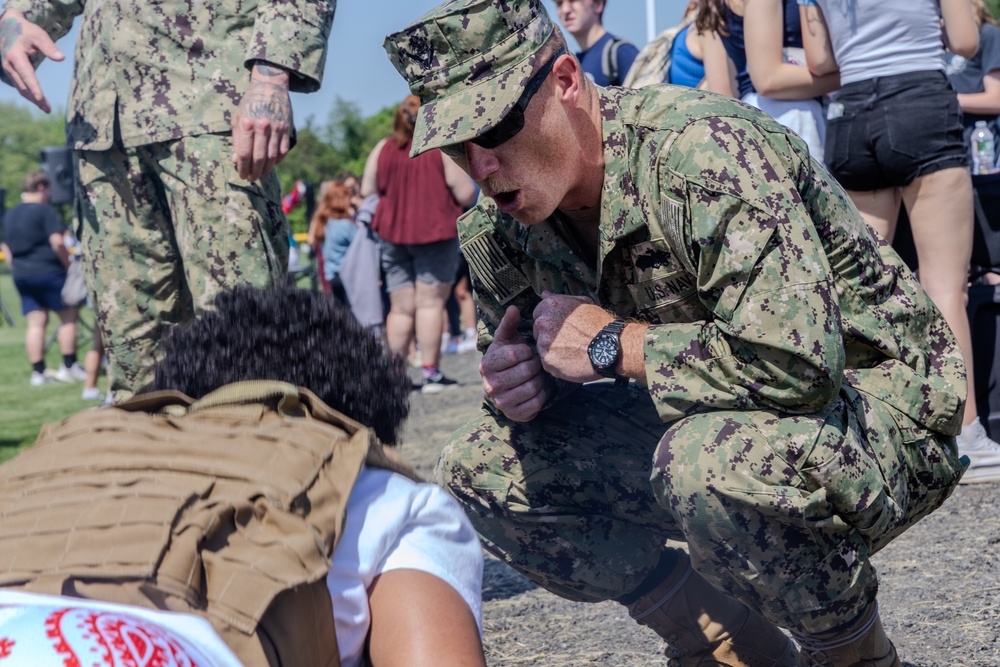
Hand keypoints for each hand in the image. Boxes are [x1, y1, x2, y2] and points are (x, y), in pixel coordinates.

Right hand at [0, 10, 63, 113]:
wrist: (7, 26)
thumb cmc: (26, 31)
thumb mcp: (38, 35)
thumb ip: (49, 47)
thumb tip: (61, 58)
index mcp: (15, 56)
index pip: (26, 75)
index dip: (34, 87)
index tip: (41, 98)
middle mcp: (9, 65)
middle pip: (23, 86)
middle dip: (36, 99)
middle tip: (48, 109)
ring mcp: (8, 69)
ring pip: (20, 88)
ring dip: (33, 99)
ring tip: (46, 109)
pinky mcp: (10, 71)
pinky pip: (19, 85)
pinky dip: (28, 94)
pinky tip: (38, 100)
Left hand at [232, 61, 292, 180]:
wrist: (270, 87)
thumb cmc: (250, 103)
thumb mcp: (238, 117)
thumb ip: (237, 140)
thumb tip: (237, 161)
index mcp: (247, 123)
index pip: (244, 153)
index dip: (242, 167)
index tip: (241, 175)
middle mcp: (263, 126)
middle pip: (258, 157)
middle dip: (254, 171)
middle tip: (251, 178)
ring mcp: (277, 128)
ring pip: (272, 157)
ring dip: (266, 169)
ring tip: (260, 173)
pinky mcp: (286, 129)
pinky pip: (283, 151)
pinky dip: (277, 160)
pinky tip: (271, 163)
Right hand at [481, 306, 550, 421]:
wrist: (510, 384)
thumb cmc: (510, 357)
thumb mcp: (508, 339)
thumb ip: (509, 323)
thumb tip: (513, 308)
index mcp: (486, 364)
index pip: (515, 354)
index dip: (526, 351)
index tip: (527, 352)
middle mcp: (490, 385)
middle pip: (525, 371)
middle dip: (535, 366)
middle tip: (534, 365)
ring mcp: (501, 402)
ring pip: (532, 387)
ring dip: (540, 380)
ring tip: (536, 375)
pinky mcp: (513, 414)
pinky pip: (536, 403)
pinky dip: (542, 395)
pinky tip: (538, 389)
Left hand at [532, 291, 612, 382]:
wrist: (609, 346)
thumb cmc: (598, 324)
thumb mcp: (582, 303)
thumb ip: (560, 298)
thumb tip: (544, 294)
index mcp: (550, 306)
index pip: (538, 314)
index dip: (549, 322)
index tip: (561, 328)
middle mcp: (543, 322)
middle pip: (537, 332)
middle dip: (549, 336)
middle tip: (568, 340)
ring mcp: (544, 342)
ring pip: (542, 348)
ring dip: (552, 351)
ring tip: (571, 351)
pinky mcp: (547, 359)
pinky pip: (547, 363)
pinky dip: (556, 364)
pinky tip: (570, 360)